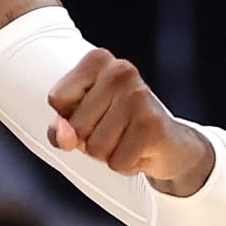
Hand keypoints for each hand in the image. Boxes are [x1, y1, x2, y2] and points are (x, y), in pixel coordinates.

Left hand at [47, 49, 213, 190]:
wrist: (169, 143)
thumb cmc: (117, 127)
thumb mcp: (81, 123)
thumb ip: (60, 129)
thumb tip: (64, 136)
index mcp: (98, 60)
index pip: (57, 98)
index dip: (69, 118)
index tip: (93, 113)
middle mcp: (120, 71)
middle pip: (76, 127)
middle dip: (89, 140)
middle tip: (114, 130)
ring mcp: (138, 95)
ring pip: (95, 147)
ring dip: (108, 154)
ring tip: (127, 139)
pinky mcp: (151, 124)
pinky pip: (117, 161)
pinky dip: (126, 165)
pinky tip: (139, 149)